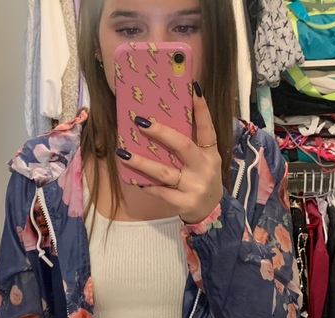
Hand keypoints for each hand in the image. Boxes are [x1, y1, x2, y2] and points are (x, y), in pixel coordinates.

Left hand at [116, 82, 222, 223]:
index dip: (201, 108)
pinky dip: (147, 185)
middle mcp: (204, 168)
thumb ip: (190, 143)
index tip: (192, 88)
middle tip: (140, 121)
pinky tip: (134, 179)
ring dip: (142, 162)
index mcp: (210, 153)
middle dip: (160, 132)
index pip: (207, 128)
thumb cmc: (201, 179)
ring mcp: (194, 186)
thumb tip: (164, 120)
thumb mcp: (204, 160)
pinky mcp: (185, 203)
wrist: (211, 212)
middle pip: (182, 146)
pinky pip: (161, 192)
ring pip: (164, 172)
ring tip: (123, 153)